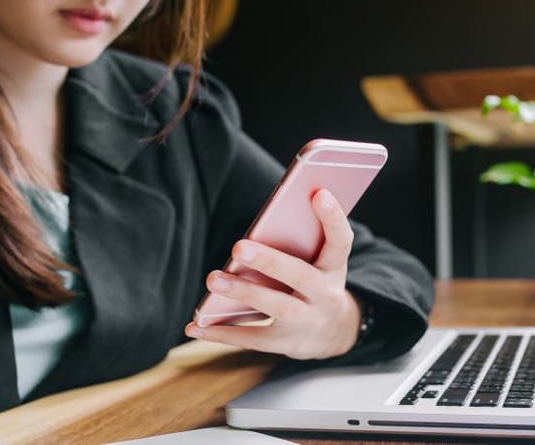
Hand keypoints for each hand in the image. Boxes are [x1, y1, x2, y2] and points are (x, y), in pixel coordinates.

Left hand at [185, 189, 361, 358]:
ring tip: (212, 279)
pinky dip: (221, 333)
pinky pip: (252, 338)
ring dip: (243, 292)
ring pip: (275, 306)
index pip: (340, 241)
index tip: (319, 192)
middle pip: (299, 275)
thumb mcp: (322, 261)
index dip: (332, 218)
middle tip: (239, 246)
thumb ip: (303, 239)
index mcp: (334, 267)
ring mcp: (307, 321)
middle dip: (269, 261)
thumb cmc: (317, 282)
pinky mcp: (286, 342)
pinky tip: (194, 326)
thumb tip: (265, 219)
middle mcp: (325, 294)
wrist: (335, 332)